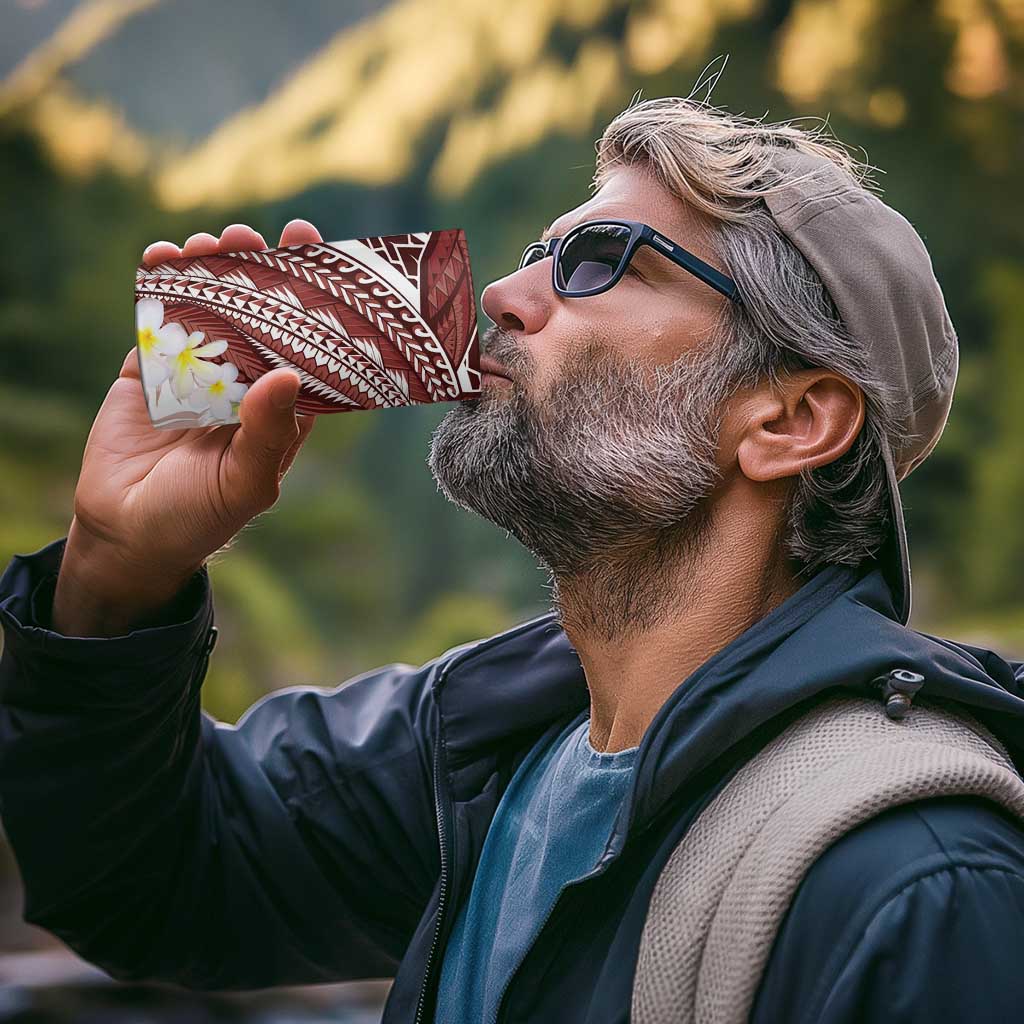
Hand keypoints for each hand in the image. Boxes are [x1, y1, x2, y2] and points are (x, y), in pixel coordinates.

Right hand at [52, 220, 322, 635]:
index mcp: (281, 407)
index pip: (308, 344)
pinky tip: (163, 258)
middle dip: (260, 270)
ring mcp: (197, 372)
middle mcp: (245, 382)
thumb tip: (287, 374)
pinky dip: (159, 284)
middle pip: (260, 314)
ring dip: (211, 269)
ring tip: (210, 243)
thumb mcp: (245, 483)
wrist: (127, 534)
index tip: (317, 255)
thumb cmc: (200, 517)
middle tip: (255, 236)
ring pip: (210, 306)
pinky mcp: (151, 369)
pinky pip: (158, 318)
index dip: (314, 301)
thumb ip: (268, 433)